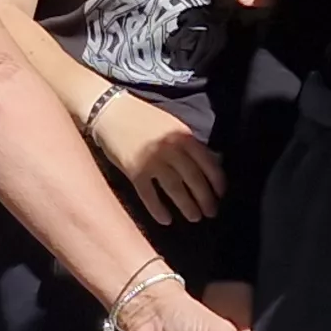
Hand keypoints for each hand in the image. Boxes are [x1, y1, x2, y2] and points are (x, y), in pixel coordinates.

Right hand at [91, 95, 223, 224]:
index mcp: (183, 136)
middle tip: (210, 213)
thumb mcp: (172, 124)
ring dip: (187, 206)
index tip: (220, 195)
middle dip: (205, 199)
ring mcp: (152, 160)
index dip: (217, 182)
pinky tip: (165, 220)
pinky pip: (149, 195)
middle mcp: (170, 148)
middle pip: (194, 179)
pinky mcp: (134, 170)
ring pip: (175, 189)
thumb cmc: (142, 117)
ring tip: (194, 218)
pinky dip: (158, 209)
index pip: (208, 163)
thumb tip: (213, 161)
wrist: (110, 110)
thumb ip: (189, 143)